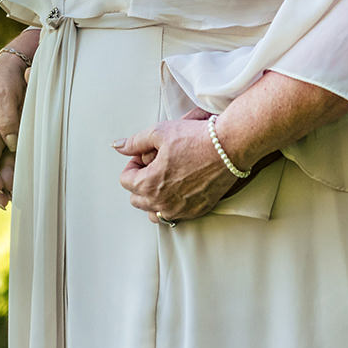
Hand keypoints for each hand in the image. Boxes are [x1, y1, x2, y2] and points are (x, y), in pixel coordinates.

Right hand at [0, 47, 28, 206]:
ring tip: (14, 200)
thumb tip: (12, 144)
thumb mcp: (4, 94)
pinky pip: (7, 158)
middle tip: (6, 202)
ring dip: (4, 182)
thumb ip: (7, 119)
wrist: (13, 64)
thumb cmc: (5, 77)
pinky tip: (18, 186)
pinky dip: (11, 172)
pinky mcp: (6, 136)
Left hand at [115, 111, 240, 224]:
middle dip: (141, 181)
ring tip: (165, 178)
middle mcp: (161, 202)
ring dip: (154, 197)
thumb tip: (118, 146)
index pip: (125, 181)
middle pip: (136, 198)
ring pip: (153, 212)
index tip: (144, 156)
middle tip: (155, 164)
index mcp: (149, 183)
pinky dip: (171, 204)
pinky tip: (180, 187)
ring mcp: (179, 210)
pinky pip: (173, 216)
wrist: (228, 148)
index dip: (132, 164)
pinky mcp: (195, 212)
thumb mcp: (160, 132)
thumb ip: (135, 141)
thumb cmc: (196, 139)